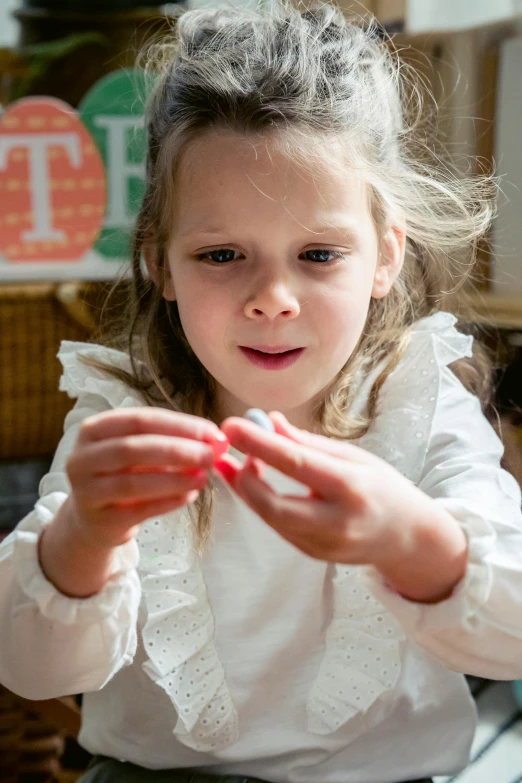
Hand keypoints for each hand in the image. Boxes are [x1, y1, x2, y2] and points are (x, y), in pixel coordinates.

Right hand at [64, 407, 227, 548]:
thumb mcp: (138, 450)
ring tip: (203, 478)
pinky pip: (138, 510)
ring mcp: (86, 491)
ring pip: (134, 482)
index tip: (211, 432)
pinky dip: (167, 502)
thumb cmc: (123, 474)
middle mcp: (82, 458)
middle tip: (210, 456)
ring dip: (174, 479)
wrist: (95, 518)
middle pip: (134, 448)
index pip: (140, 420)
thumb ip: (170, 440)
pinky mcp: (99, 520)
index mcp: (94, 430)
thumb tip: (214, 440)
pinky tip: (189, 496)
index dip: (178, 425)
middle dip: (177, 451)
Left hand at [220, 413, 467, 602]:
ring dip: (246, 488)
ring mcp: (323, 545)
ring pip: (270, 518)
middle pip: (273, 505)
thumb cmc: (382, 488)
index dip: (259, 445)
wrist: (407, 536)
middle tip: (231, 449)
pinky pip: (277, 526)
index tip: (231, 426)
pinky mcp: (313, 555)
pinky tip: (249, 482)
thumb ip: (308, 443)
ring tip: (233, 461)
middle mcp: (336, 521)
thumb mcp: (353, 457)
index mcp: (351, 487)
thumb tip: (269, 421)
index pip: (296, 465)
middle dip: (244, 477)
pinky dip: (260, 503)